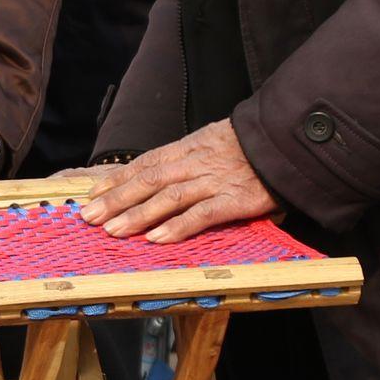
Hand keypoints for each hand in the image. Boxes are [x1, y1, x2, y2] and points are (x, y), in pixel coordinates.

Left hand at [82, 121, 277, 242]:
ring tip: (113, 231)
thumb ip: (191, 160)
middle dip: (116, 199)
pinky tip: (157, 239)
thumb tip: (165, 181)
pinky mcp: (235, 199)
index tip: (93, 194)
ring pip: (168, 197)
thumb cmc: (254, 145)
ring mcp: (214, 181)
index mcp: (189, 148)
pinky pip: (202, 214)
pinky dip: (178, 227)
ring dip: (137, 215)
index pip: (145, 164)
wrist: (291, 140)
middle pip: (148, 180)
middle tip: (89, 216)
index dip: (117, 180)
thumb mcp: (215, 143)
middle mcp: (196, 163)